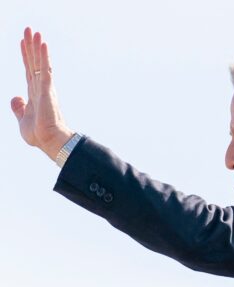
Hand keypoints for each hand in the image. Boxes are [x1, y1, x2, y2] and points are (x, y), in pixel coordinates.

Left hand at [11, 27, 73, 160]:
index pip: (28, 70)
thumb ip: (18, 108)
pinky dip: (44, 56)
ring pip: (40, 62)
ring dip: (37, 47)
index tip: (23, 43)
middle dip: (31, 46)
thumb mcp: (22, 119)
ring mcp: (45, 88)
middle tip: (29, 30)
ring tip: (35, 31)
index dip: (25, 56)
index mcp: (34, 94)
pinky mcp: (47, 90)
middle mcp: (41, 88)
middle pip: (33, 62)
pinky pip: (45, 69)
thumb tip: (15, 97)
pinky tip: (43, 45)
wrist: (50, 142)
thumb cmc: (39, 135)